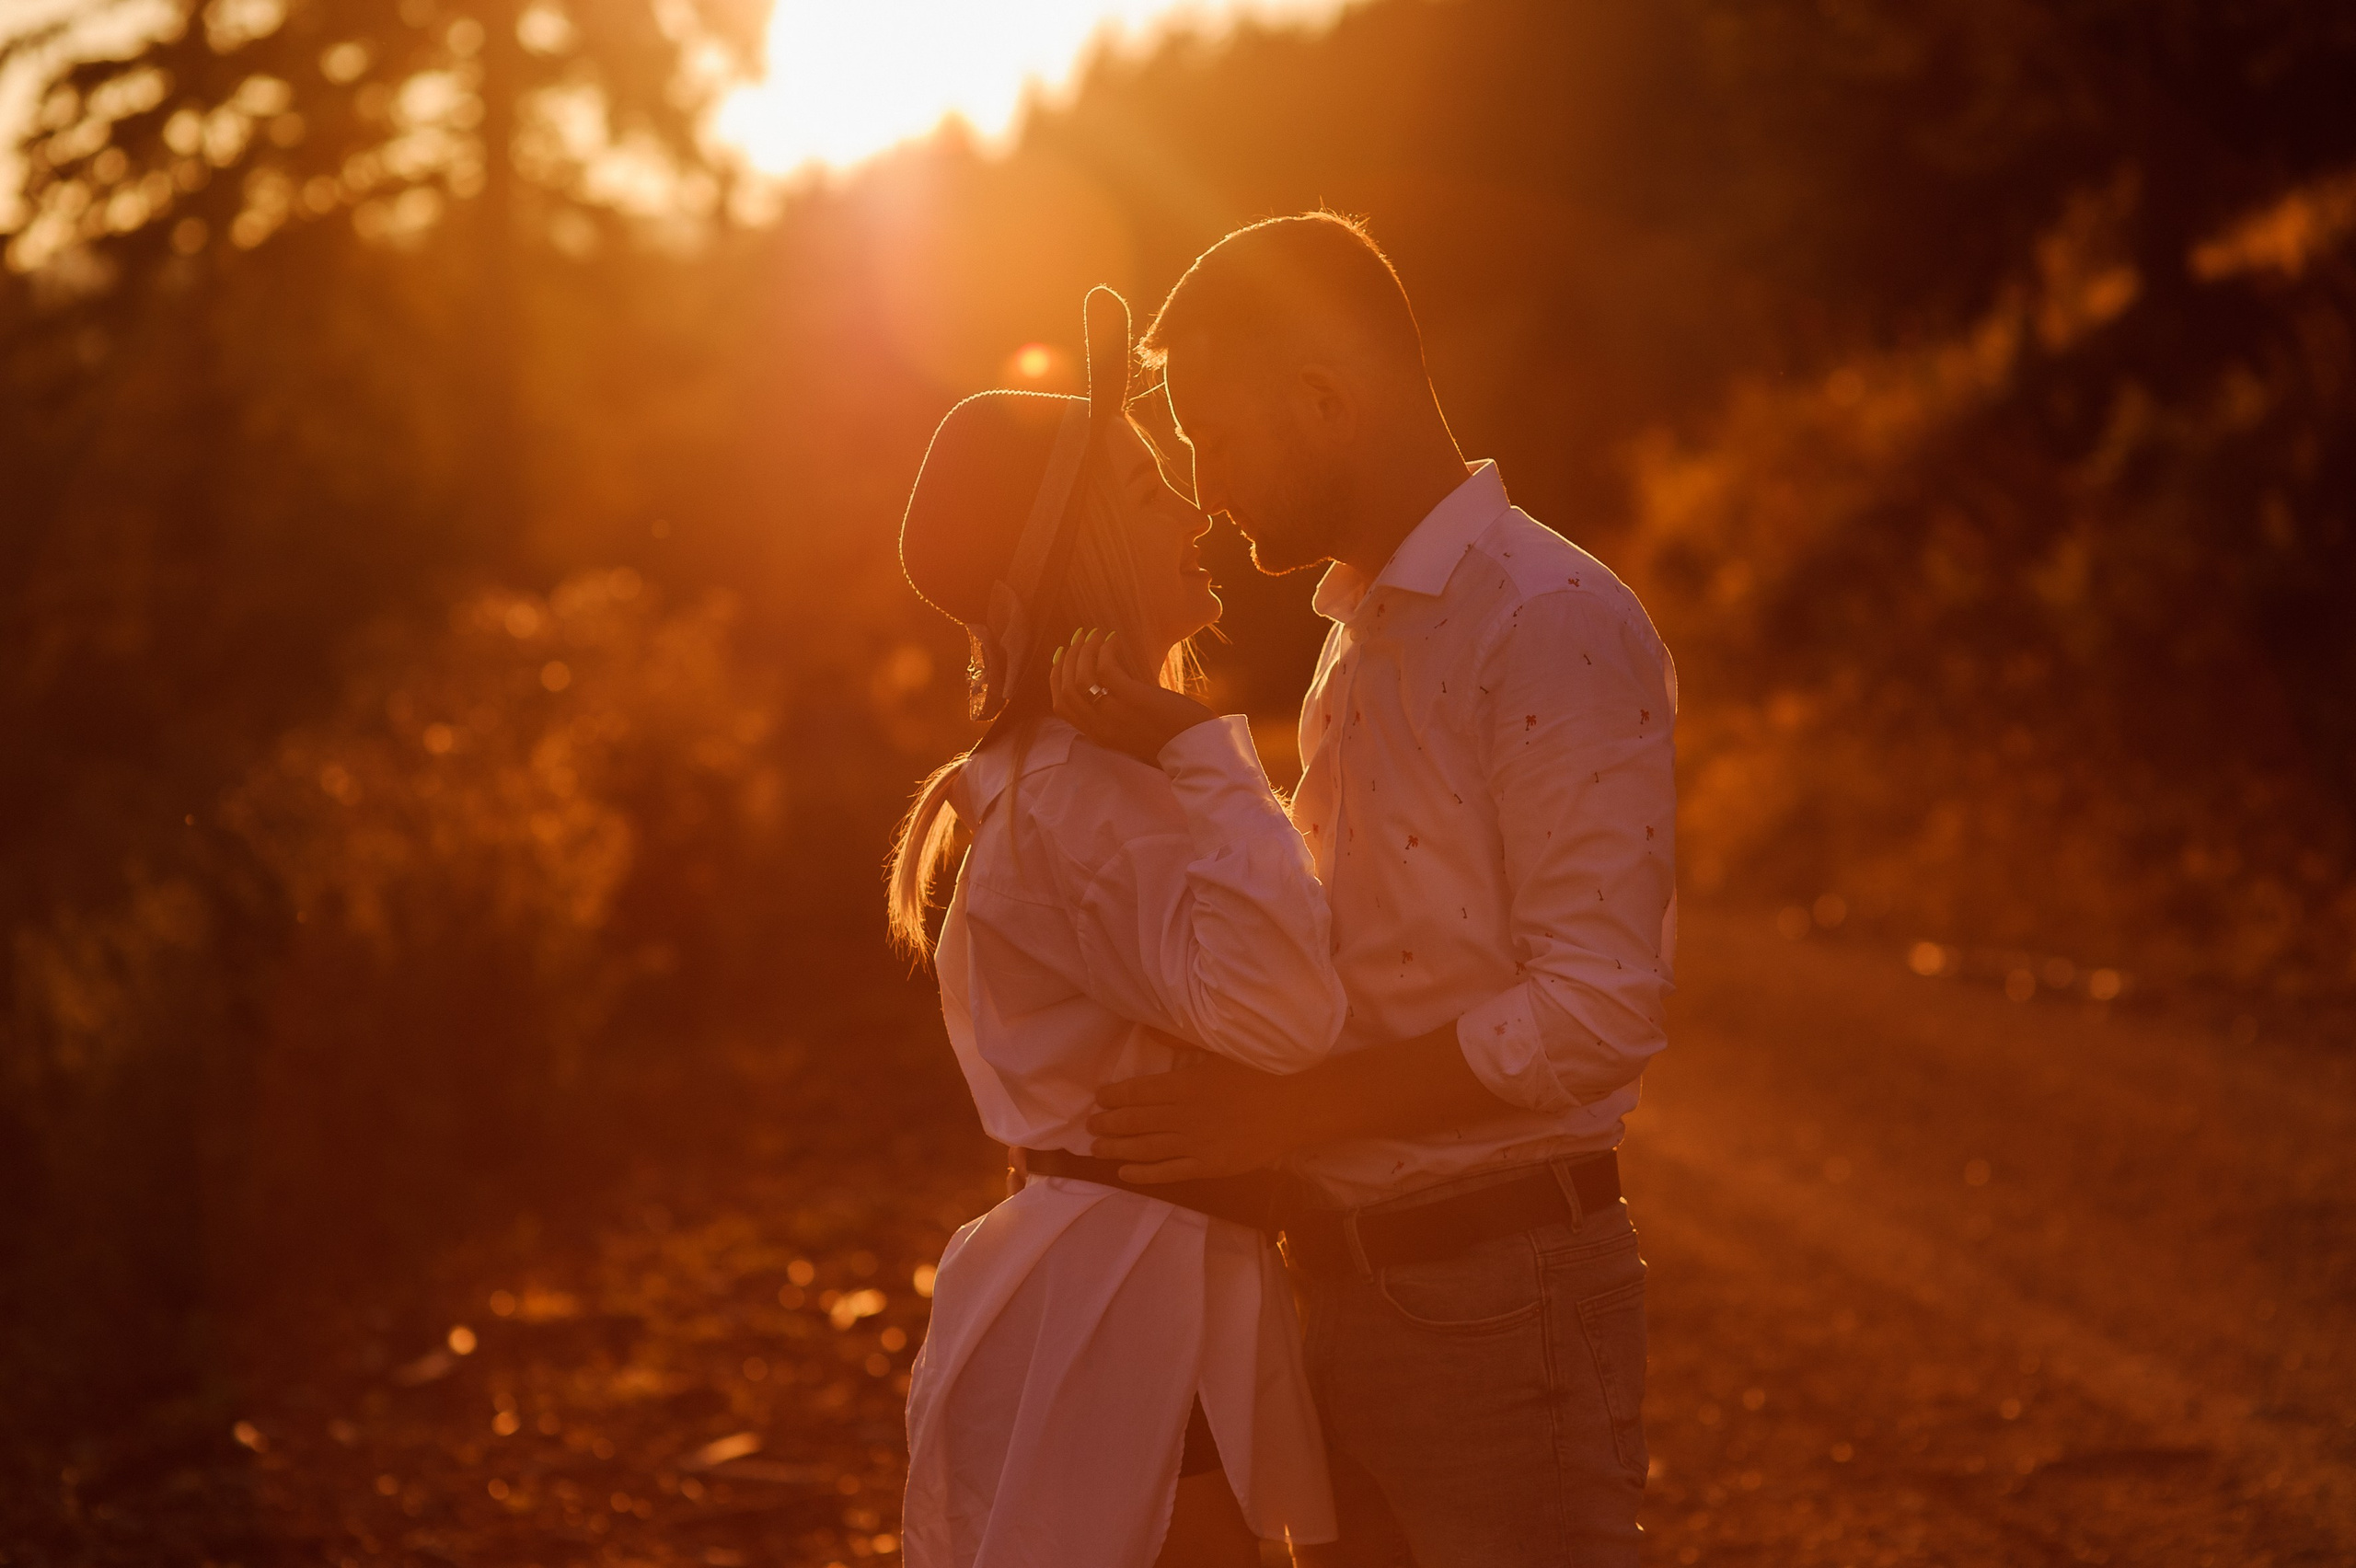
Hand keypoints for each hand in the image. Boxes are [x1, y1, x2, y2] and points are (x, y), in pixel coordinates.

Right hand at [1050, 629, 1218, 764]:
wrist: (1198, 747)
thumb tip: (1107, 681)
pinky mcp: (1133, 699)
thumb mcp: (1132, 730)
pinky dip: (1105, 650)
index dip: (1056, 677)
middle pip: (1066, 689)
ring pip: (1080, 678)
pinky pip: (1106, 669)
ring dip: (1084, 651)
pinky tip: (1114, 639)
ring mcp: (1115, 714)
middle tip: (1078, 638)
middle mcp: (1101, 727)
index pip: (1061, 706)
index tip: (1062, 655)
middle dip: (1067, 659)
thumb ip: (1115, 713)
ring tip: (1094, 634)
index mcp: (1098, 735)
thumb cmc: (1172, 735)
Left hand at [1086, 1050, 1309, 1181]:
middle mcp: (1185, 1116)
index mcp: (1186, 1084)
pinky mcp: (1210, 1166)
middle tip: (1089, 1126)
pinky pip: (1170, 1172)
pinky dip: (1145, 1174)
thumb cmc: (1263, 1070)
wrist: (1301, 1105)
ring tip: (1096, 1149)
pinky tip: (1125, 1173)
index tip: (1098, 1098)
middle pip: (1136, 1122)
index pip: (1138, 1092)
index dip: (1114, 1097)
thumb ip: (1180, 1039)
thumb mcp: (1221, 1046)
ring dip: (1118, 1149)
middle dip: (1108, 1125)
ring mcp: (1197, 1144)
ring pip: (1147, 1148)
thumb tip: (1146, 1030)